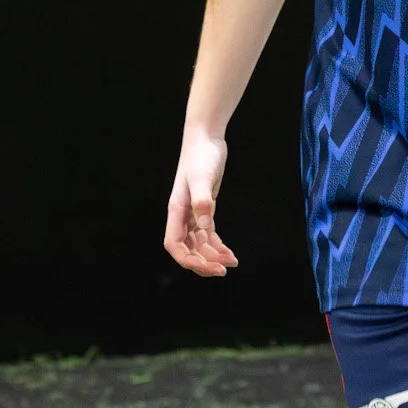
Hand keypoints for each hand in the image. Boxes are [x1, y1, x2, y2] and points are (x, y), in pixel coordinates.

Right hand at [164, 130, 238, 276]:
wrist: (206, 138)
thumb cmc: (201, 156)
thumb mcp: (202, 178)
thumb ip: (203, 202)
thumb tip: (206, 226)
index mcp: (176, 211)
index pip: (174, 245)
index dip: (188, 259)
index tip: (208, 266)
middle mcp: (182, 215)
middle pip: (188, 249)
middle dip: (203, 262)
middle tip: (223, 270)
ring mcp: (193, 212)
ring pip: (199, 244)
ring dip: (213, 256)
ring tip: (232, 262)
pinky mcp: (205, 207)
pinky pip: (208, 234)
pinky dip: (217, 245)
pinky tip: (229, 252)